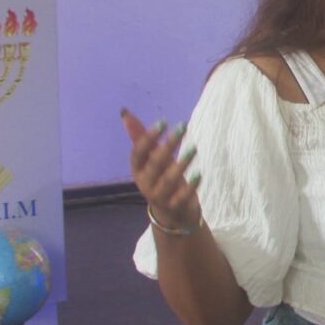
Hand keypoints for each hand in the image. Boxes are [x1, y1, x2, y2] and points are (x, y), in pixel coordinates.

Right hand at [121, 108, 201, 229]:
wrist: (171, 211)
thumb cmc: (159, 177)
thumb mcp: (150, 158)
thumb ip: (139, 137)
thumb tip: (125, 113)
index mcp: (137, 170)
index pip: (138, 153)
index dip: (147, 138)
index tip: (163, 122)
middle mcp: (145, 183)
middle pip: (154, 164)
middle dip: (167, 145)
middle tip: (182, 128)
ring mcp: (159, 197)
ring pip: (168, 180)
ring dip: (181, 164)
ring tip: (193, 148)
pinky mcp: (174, 206)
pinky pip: (182, 197)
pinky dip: (190, 186)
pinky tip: (199, 174)